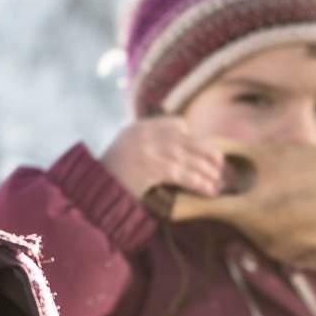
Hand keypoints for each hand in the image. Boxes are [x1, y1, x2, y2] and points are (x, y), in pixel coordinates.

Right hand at [99, 117, 223, 207]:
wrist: (94, 189)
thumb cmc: (112, 175)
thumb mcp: (127, 148)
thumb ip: (148, 142)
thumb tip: (178, 144)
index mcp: (140, 127)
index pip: (176, 124)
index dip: (192, 138)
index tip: (201, 150)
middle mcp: (146, 134)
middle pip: (187, 141)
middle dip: (207, 153)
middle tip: (220, 165)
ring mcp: (149, 150)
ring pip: (188, 159)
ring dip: (207, 172)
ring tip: (218, 183)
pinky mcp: (152, 167)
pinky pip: (183, 174)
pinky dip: (199, 183)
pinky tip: (209, 191)